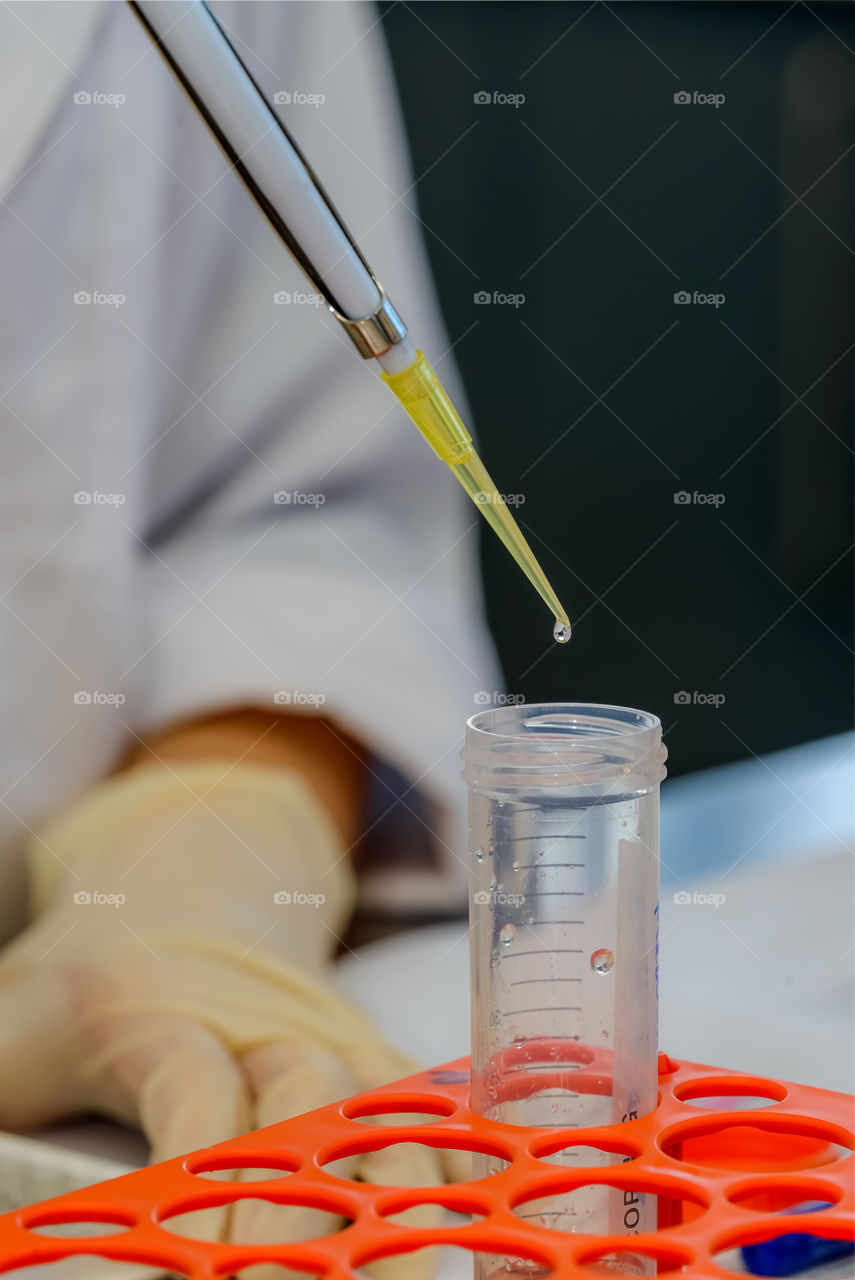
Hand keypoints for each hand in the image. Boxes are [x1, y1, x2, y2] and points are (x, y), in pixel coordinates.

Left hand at [0, 762, 444, 1277]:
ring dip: (404, 1196)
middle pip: (305, 1107)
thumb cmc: (86, 983)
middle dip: (313, 1211)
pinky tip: (470, 1224)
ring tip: (416, 1271)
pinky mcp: (368, 1057)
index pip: (193, 1091)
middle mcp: (261, 1022)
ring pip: (383, 1109)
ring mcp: (325, 1035)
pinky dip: (452, 1166)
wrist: (185, 897)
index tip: (204, 1264)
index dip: (205, 1178)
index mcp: (160, 1013)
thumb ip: (0, 1111)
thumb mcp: (13, 1027)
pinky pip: (424, 1108)